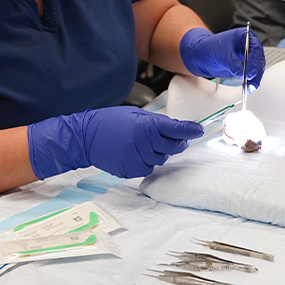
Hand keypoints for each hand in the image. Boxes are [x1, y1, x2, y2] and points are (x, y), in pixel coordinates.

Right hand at [27, 106, 202, 179]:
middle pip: (173, 148)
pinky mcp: (130, 170)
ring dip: (160, 153)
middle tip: (177, 138)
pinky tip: (136, 153)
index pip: (177, 129)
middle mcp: (145, 143)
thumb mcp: (136, 114)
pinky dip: (146, 162)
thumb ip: (157, 122)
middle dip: (178, 142)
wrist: (86, 137)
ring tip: (145, 144)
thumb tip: (177, 129)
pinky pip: (147, 169)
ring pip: (161, 160)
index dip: (190, 130)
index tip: (198, 130)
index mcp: (147, 126)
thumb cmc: (110, 122)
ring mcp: (137, 159)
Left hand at [179, 27, 265, 88]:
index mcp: (245, 37)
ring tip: (249, 87)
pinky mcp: (245, 67)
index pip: (255, 48)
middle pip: (258, 59)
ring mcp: (248, 57)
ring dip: (254, 79)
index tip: (250, 72)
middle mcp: (249, 46)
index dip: (254, 61)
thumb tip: (242, 73)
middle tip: (250, 80)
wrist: (202, 55)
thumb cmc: (210, 47)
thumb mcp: (222, 54)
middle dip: (255, 71)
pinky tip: (247, 88)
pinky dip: (250, 82)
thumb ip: (233, 64)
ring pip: (257, 69)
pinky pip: (251, 75)